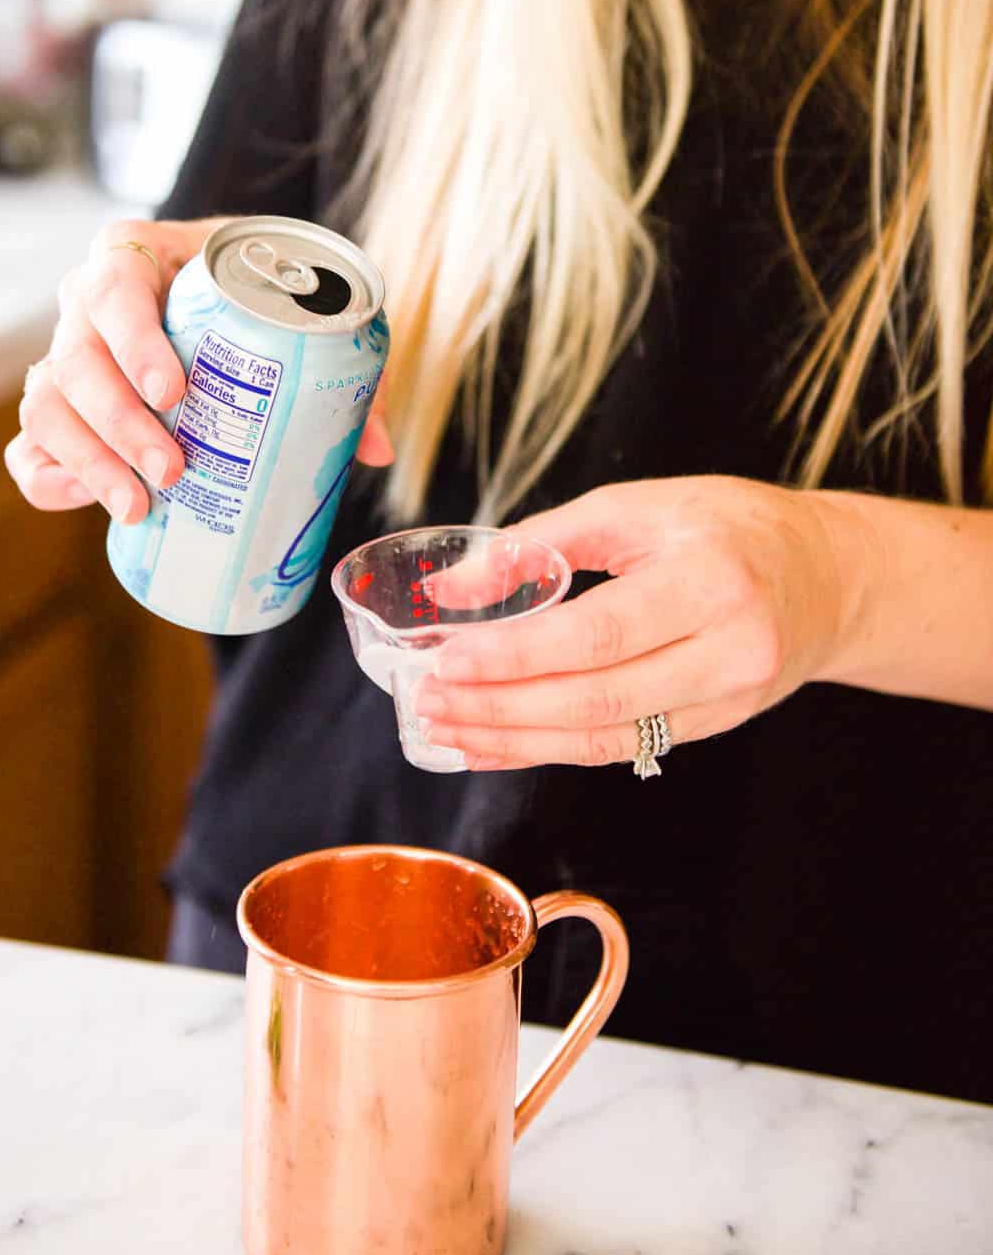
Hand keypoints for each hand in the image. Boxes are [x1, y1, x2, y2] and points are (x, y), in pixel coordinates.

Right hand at [5, 217, 394, 525]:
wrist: (229, 291)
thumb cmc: (260, 292)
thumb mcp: (297, 304)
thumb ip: (343, 365)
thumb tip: (374, 448)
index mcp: (139, 254)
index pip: (114, 289)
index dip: (134, 342)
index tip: (174, 392)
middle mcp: (88, 301)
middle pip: (74, 358)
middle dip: (118, 423)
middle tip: (172, 470)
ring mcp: (68, 353)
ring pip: (46, 404)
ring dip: (87, 460)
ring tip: (139, 505)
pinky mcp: (64, 406)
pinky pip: (30, 442)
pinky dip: (45, 476)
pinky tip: (81, 502)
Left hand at [413, 476, 866, 770]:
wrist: (826, 576)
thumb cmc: (726, 525)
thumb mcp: (635, 506)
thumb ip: (540, 544)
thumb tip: (449, 589)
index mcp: (711, 580)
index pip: (597, 635)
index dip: (515, 657)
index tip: (445, 659)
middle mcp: (728, 650)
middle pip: (596, 700)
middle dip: (499, 707)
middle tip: (428, 701)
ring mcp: (727, 700)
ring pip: (603, 737)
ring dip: (513, 739)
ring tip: (444, 729)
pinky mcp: (714, 728)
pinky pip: (619, 746)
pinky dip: (547, 748)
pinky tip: (493, 743)